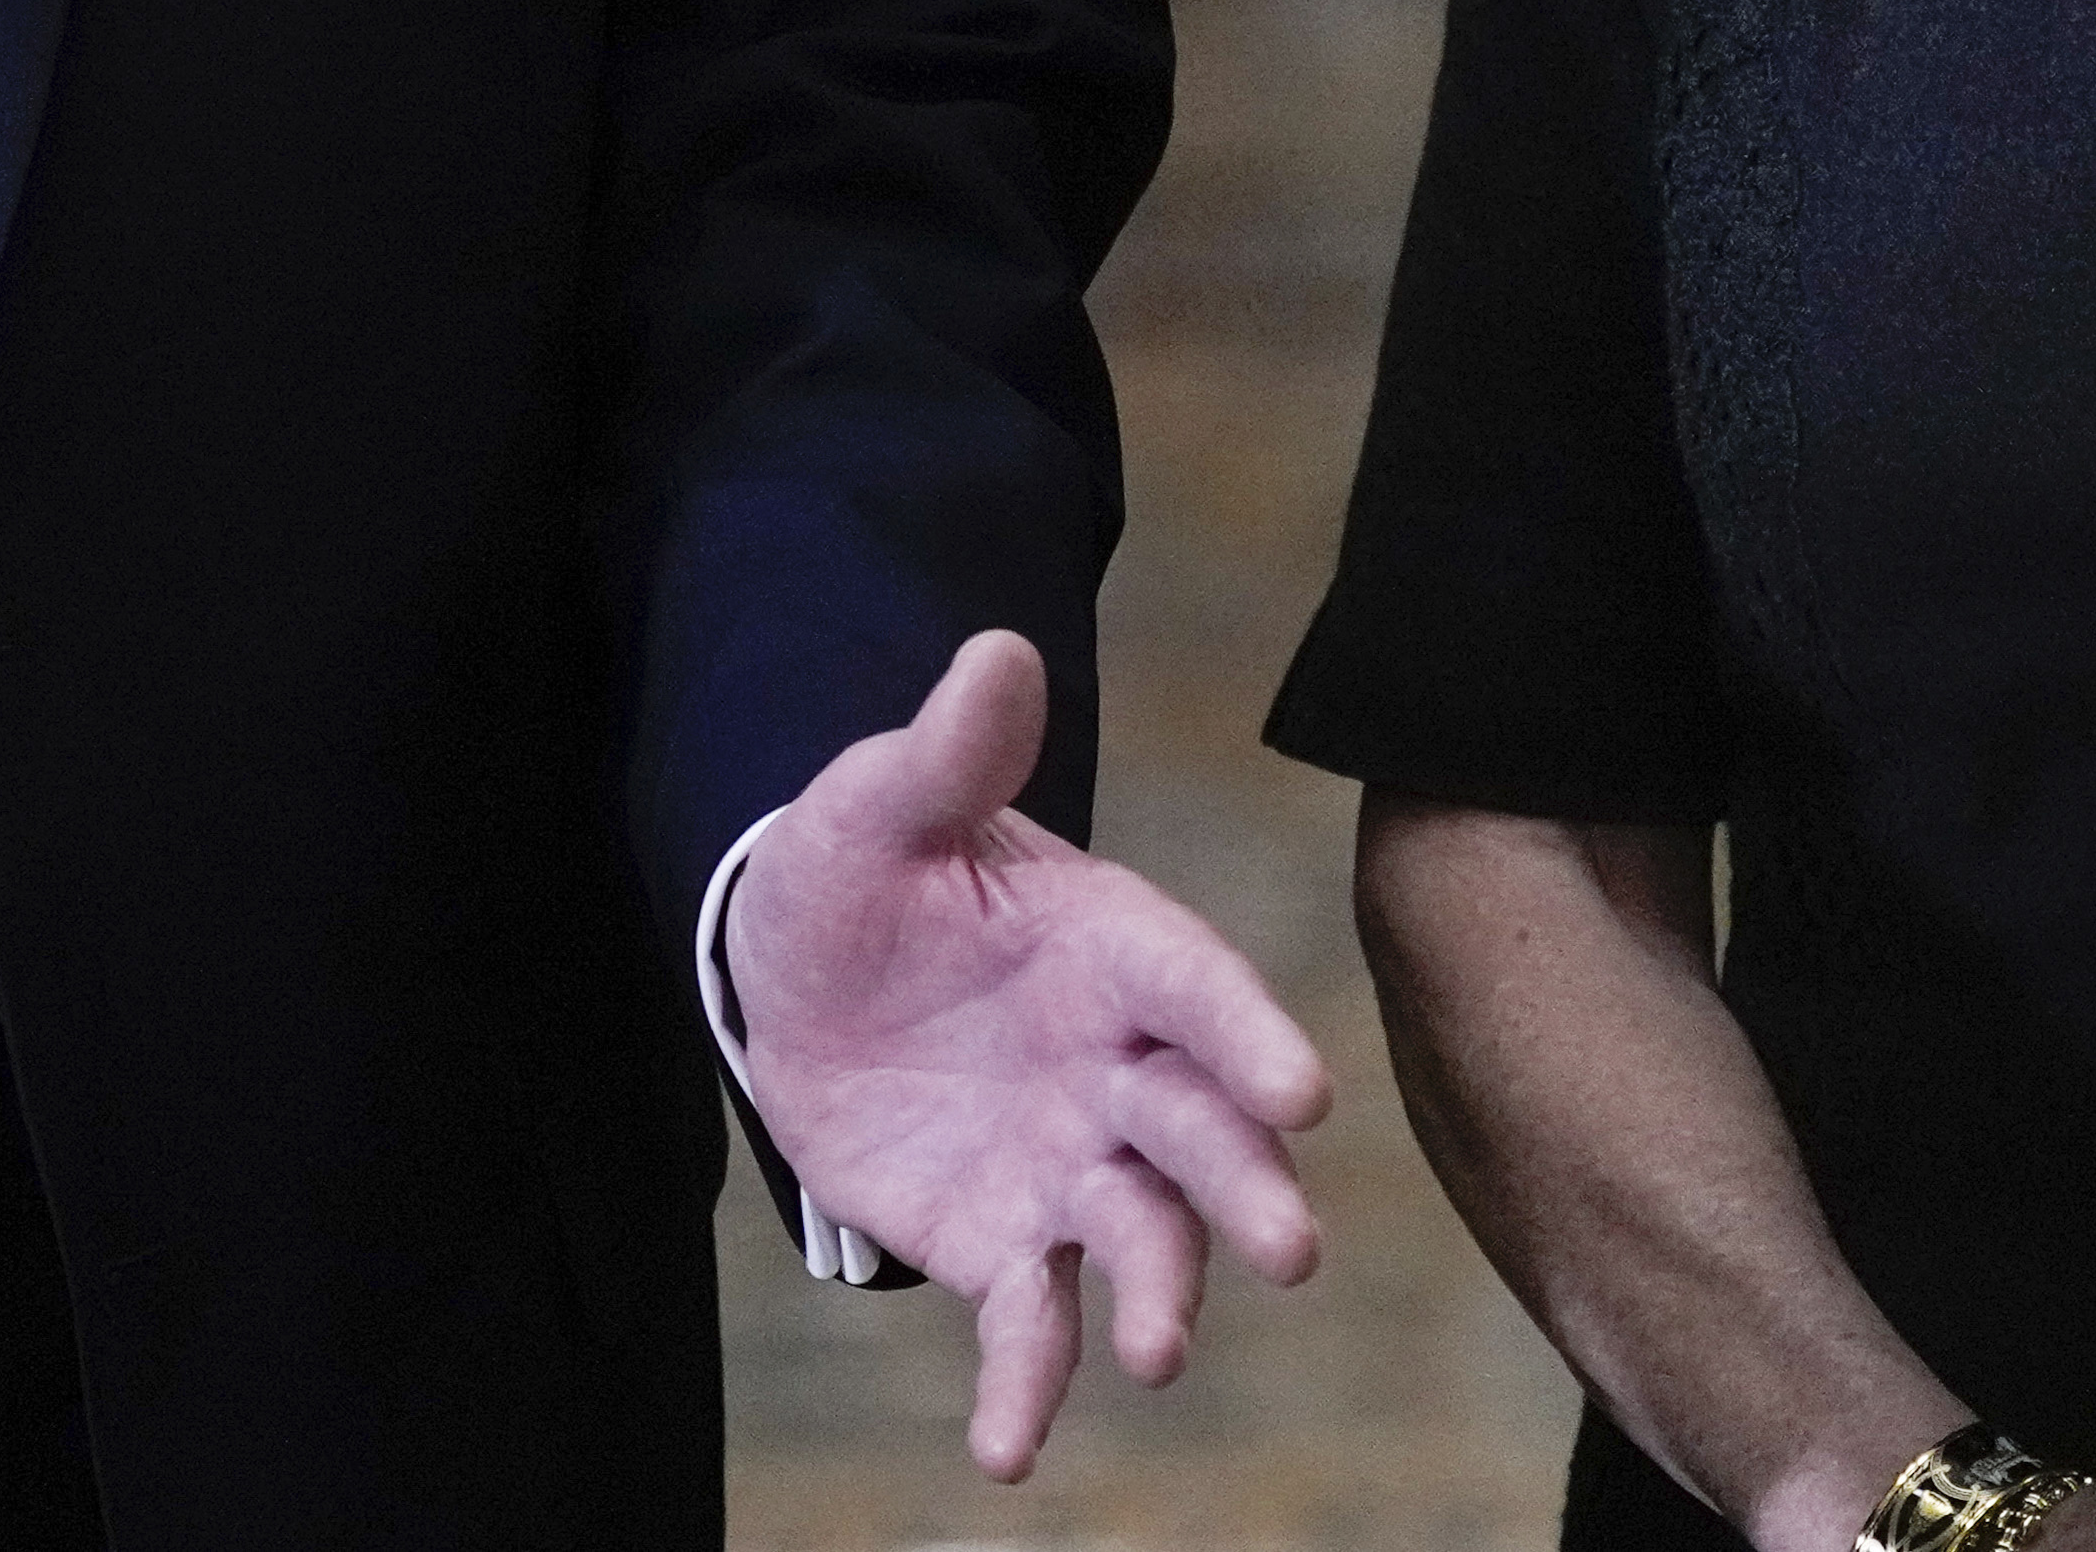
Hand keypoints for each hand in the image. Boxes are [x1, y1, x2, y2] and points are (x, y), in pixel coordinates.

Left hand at [725, 630, 1333, 1480]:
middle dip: (1242, 1189)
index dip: (1245, 1035)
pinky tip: (1004, 1450)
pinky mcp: (1005, 1239)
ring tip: (1154, 1351)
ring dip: (1155, 1296)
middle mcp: (1119, 1068)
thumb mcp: (880, 802)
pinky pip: (1028, 1322)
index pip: (1196, 988)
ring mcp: (1072, 1163)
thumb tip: (996, 646)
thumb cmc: (861, 871)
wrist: (800, 970)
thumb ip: (947, 749)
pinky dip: (1027, 1388)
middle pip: (1198, 1134)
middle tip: (1286, 1248)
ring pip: (1139, 1239)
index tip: (1295, 1092)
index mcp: (1113, 949)